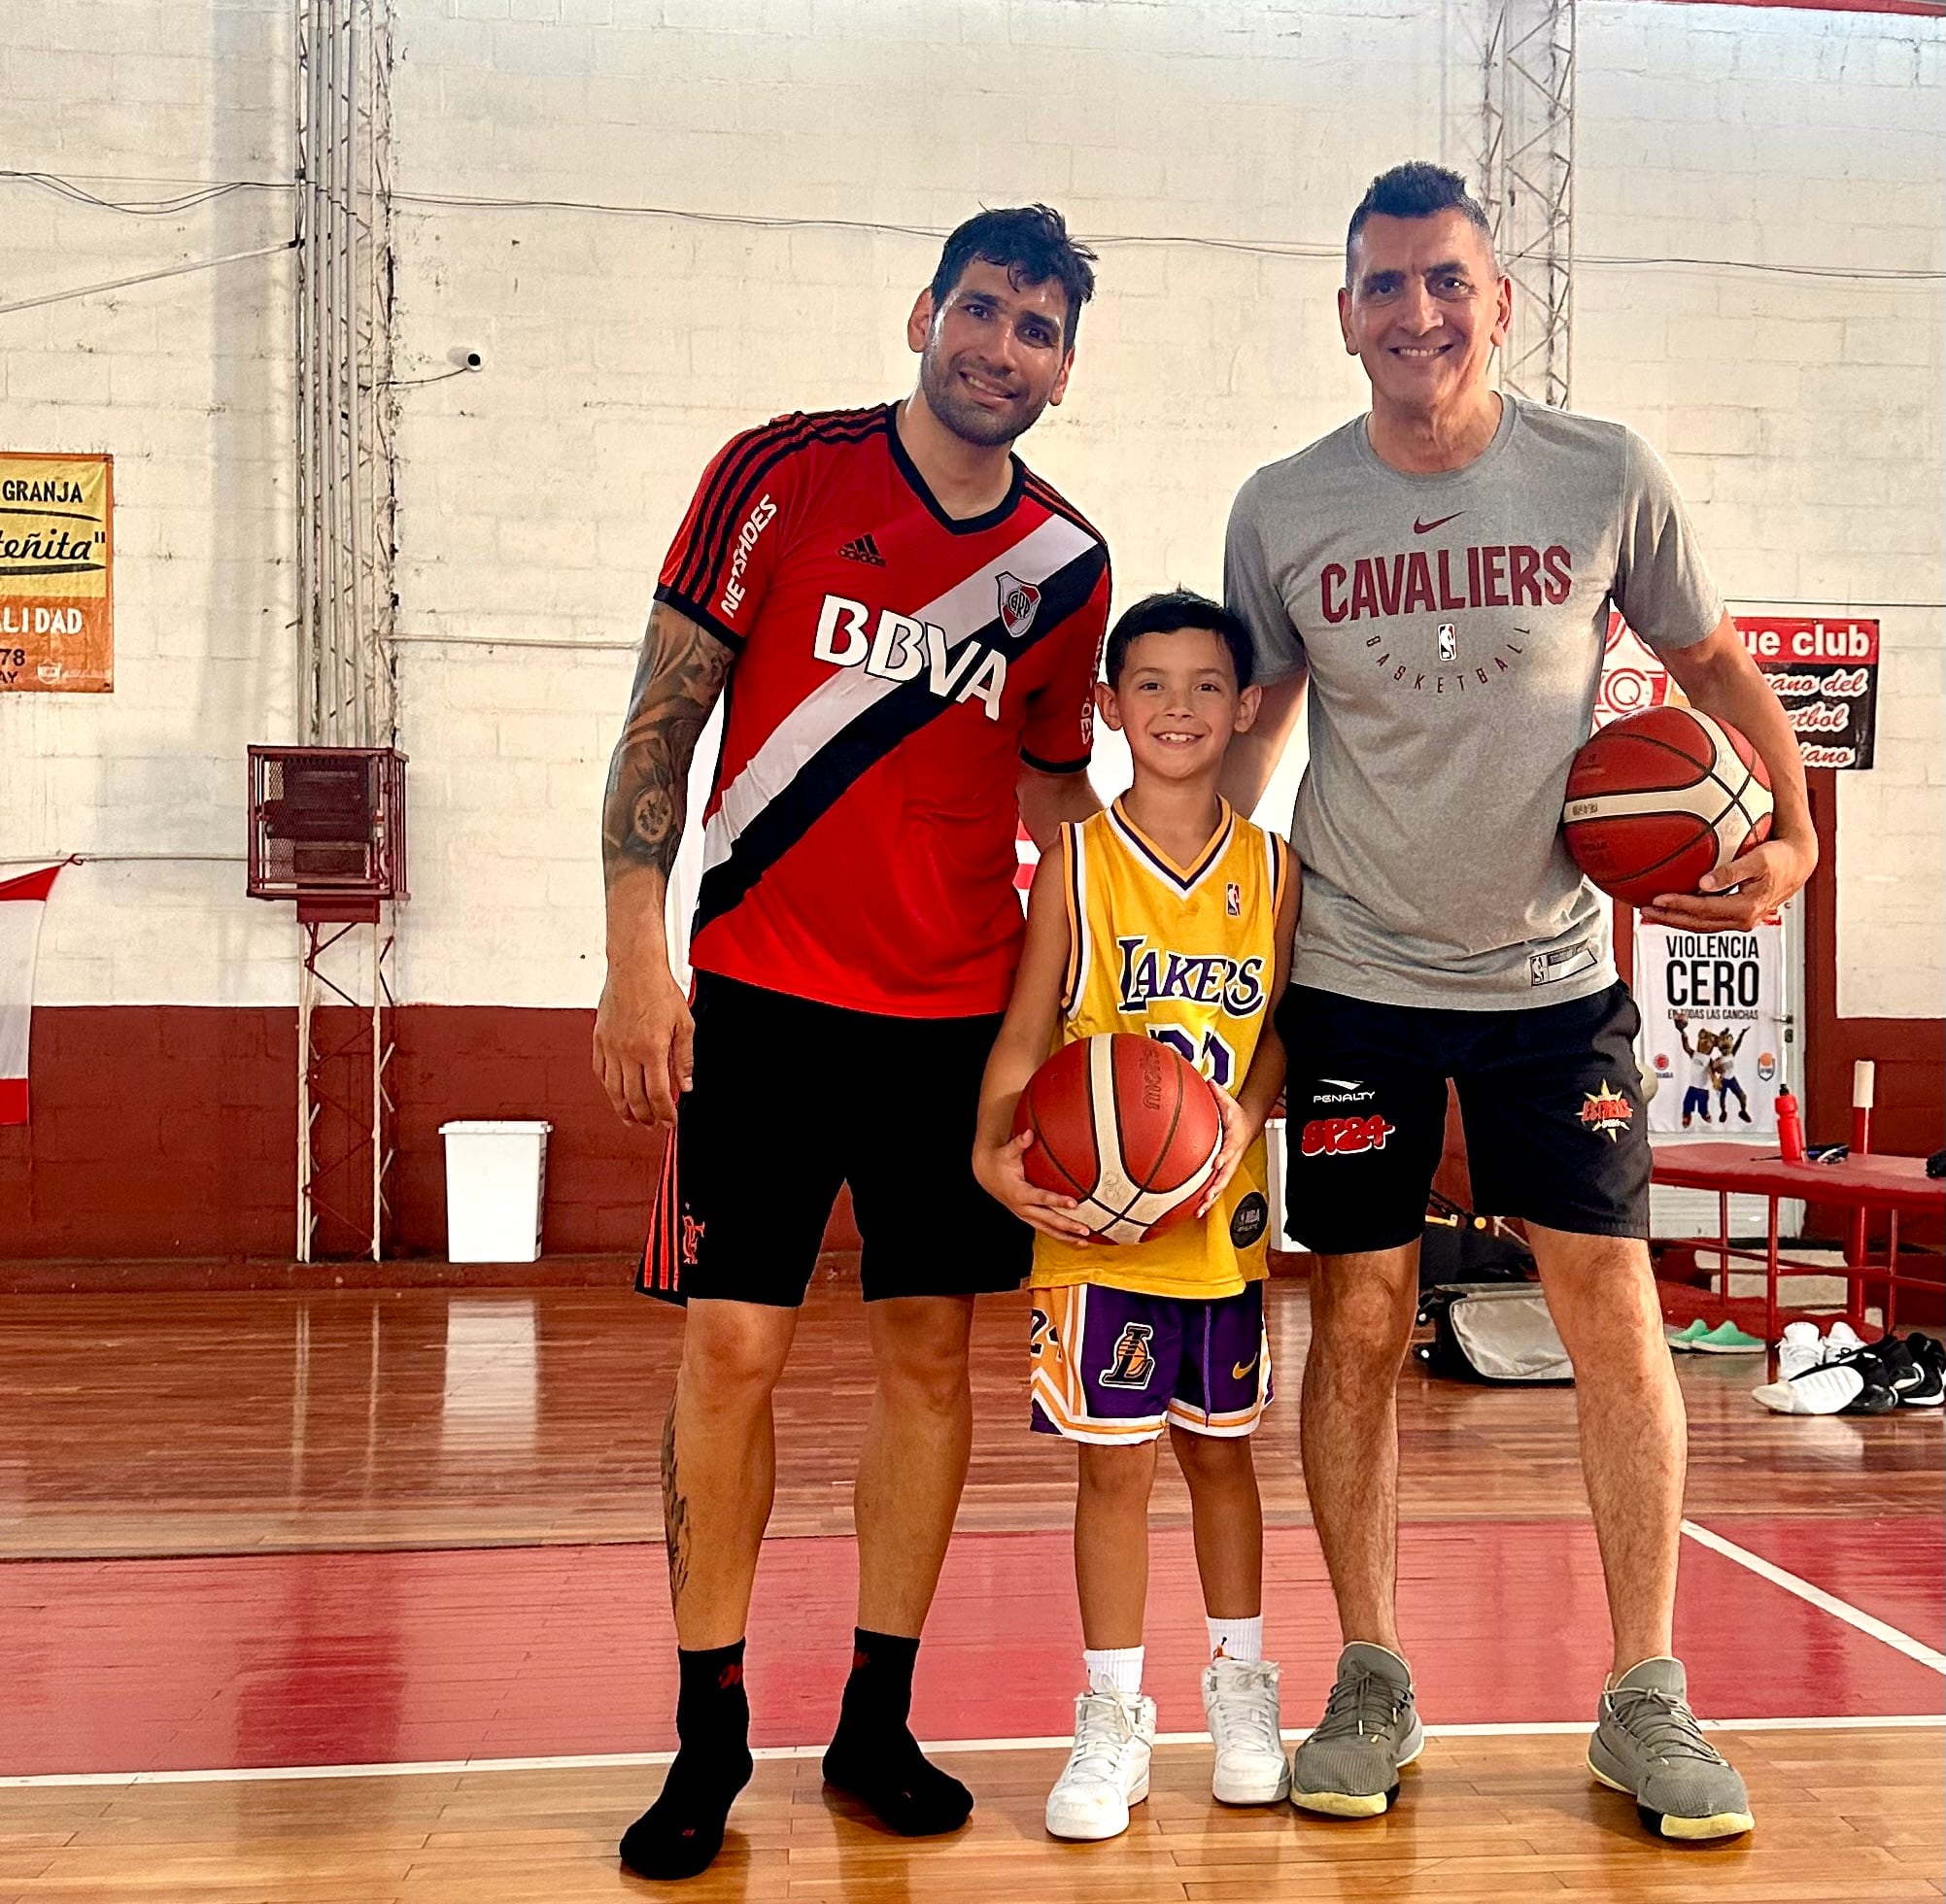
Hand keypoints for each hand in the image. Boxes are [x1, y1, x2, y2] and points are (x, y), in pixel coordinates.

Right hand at [593, 959, 692, 1126]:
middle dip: (645, 1117)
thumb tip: (685, 1085)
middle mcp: (627, 1051)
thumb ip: (684, 1058)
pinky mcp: (599, 1040)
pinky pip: (601, 1072)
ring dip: (623, 1109)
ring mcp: (610, 1047)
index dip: (664, 1113)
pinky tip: (616, 1094)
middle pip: (633, 1098)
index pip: (657, 1094)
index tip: (670, 1122)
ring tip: (632, 1119)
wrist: (634, 968)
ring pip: (613, 1090)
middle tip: (653, 1125)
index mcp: (651, 1049)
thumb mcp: (684, 1024)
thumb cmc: (659, 990)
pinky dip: (608, 1088)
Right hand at [974, 1129, 1093, 1241]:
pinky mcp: (1028, 1218)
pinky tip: (1075, 1239)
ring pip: (1047, 1230)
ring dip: (1066, 1236)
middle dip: (1067, 1225)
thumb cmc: (1000, 1160)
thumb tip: (1030, 1133)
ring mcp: (1025, 1215)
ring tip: (1085, 1241)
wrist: (987, 1174)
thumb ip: (1019, 1143)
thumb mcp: (1008, 1151)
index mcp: (1019, 1192)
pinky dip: (1060, 1235)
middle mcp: (1022, 1208)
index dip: (1057, 1201)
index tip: (1074, 1203)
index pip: (1041, 1198)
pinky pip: (1045, 1229)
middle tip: (1086, 1229)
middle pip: (1047, 1220)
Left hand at [1195, 1088, 1257, 1217]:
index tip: (1216, 1163)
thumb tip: (1210, 1082)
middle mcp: (1232, 1156)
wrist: (1247, 1126)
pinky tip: (1197, 1209)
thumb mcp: (1229, 1103)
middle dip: (1217, 1186)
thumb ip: (1219, 1094)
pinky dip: (1208, 1199)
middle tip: (1207, 1196)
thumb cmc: (1235, 1116)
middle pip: (1226, 1174)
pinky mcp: (1224, 1172)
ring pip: (1221, 1185)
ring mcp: (1229, 1166)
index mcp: (1234, 1139)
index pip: (1229, 1148)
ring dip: (1211, 1199)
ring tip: (1200, 1210)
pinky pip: (1216, 1187)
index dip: (1224, 1156)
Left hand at [1638, 829, 1817, 932]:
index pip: (1703, 910)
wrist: (1798, 863)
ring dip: (1675, 919)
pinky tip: (1672, 908)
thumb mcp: (1758, 860)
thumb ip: (1731, 872)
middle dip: (1669, 918)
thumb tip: (1703, 882)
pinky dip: (1688, 916)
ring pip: (1700, 925)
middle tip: (1644, 909)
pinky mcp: (1738, 916)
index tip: (1656, 898)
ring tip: (1651, 911)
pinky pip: (1707, 920)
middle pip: (1697, 924)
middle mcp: (1743, 920)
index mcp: (1746, 909)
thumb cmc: (1780, 858)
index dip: (1678, 905)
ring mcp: (1740, 921)